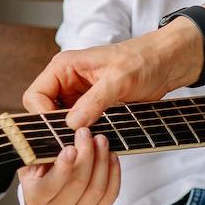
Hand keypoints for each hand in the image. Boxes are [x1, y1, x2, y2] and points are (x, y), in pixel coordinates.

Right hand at [17, 126, 120, 204]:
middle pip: (78, 183)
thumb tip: (52, 130)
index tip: (71, 148)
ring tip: (101, 140)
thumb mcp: (31, 164)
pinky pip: (111, 193)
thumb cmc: (41, 176)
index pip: (51, 185)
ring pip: (96, 188)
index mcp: (37, 198)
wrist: (50, 201)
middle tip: (86, 133)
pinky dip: (114, 172)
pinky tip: (111, 155)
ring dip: (102, 161)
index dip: (63, 167)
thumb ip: (38, 153)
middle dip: (86, 155)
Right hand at [22, 22, 202, 128]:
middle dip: (56, 129)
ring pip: (61, 123)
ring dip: (71, 135)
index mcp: (64, 67)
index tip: (61, 133)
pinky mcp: (92, 108)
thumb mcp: (120, 79)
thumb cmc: (145, 60)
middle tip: (75, 144)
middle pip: (44, 113)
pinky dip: (84, 135)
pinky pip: (78, 126)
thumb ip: (95, 100)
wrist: (169, 63)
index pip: (35, 97)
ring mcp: (78, 96)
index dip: (43, 117)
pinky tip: (96, 141)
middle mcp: (67, 81)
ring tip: (87, 144)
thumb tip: (72, 123)